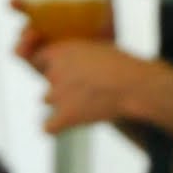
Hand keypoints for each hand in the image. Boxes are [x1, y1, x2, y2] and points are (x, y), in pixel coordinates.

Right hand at [10, 0, 118, 65]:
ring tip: (33, 31)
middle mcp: (42, 25)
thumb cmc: (102, 39)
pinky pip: (21, 52)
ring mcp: (38, 44)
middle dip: (16, 3)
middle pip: (22, 10)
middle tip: (14, 1)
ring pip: (22, 33)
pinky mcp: (36, 62)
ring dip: (24, 30)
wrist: (105, 69)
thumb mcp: (104, 10)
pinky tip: (33, 44)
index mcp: (53, 9)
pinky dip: (24, 47)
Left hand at [30, 40, 155, 133]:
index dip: (53, 65)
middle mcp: (54, 71)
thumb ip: (83, 51)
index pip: (40, 59)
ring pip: (48, 100)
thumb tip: (85, 51)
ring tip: (85, 103)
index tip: (67, 71)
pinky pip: (49, 127)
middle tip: (84, 87)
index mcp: (60, 51)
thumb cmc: (124, 65)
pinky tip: (65, 125)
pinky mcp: (66, 116)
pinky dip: (55, 127)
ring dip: (62, 102)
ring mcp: (57, 95)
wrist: (132, 85)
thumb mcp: (100, 44)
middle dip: (61, 84)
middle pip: (47, 80)